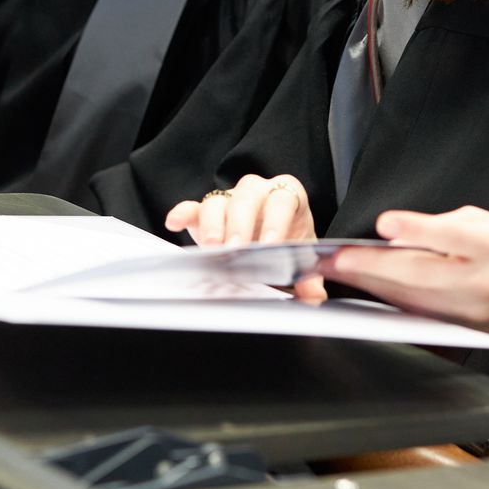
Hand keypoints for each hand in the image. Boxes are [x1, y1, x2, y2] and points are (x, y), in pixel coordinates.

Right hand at [166, 173, 324, 302]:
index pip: (282, 201)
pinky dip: (183, 213)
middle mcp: (256, 191)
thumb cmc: (288, 240)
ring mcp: (229, 200)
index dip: (276, 221)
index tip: (270, 244)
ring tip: (212, 248)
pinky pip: (192, 208)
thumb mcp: (302, 256)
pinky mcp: (205, 213)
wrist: (275, 237)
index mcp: (286, 196)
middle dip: (240, 225)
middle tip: (236, 250)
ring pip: (217, 202)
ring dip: (213, 225)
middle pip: (245, 198)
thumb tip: (314, 296)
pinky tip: (175, 223)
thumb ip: (309, 278)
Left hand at [324, 208, 488, 376]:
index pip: (453, 238)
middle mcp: (482, 283)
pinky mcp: (456, 329)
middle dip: (372, 267)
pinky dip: (386, 299)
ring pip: (410, 298)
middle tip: (333, 258)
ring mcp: (468, 312)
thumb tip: (406, 231)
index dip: (416, 231)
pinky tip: (364, 288)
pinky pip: (415, 312)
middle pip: (420, 274)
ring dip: (369, 284)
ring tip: (336, 270)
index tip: (384, 225)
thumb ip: (453, 226)